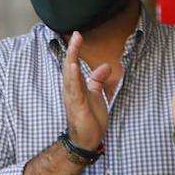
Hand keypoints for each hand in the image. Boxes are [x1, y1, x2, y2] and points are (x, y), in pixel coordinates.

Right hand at [62, 32, 110, 151]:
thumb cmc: (90, 117)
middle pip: (69, 66)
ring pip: (70, 76)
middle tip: (76, 35)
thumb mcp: (97, 94)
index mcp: (75, 86)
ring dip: (70, 61)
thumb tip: (105, 66)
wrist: (87, 139)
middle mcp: (71, 90)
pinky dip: (73, 78)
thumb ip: (98, 80)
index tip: (78, 35)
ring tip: (73, 48)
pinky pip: (74, 90)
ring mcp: (73, 98)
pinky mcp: (77, 106)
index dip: (75, 49)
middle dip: (72, 51)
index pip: (73, 64)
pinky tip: (73, 68)